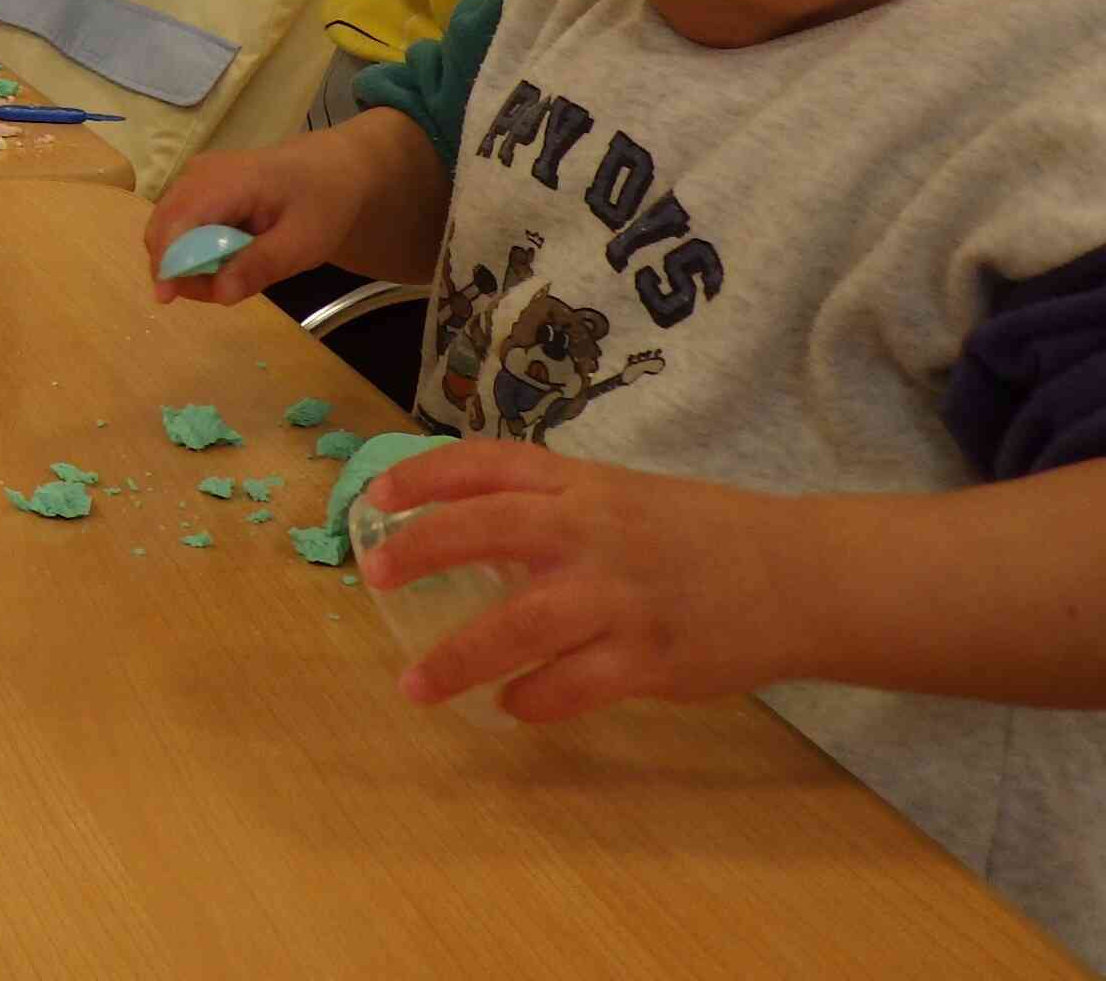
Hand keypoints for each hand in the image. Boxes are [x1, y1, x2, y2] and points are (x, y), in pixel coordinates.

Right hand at [142, 137, 363, 304]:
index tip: (168, 299)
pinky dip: (196, 251)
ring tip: (237, 272)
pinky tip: (231, 255)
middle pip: (162, 229)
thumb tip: (220, 293)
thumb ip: (262, 265)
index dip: (166, 261)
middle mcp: (197, 175)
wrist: (333, 167)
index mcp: (225, 181)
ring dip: (189, 263)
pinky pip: (180, 227)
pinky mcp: (196, 189)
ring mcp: (193, 179)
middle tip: (224, 290)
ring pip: (167, 231)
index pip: (176, 222)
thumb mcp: (305, 241)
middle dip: (179, 269)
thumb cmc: (323, 201)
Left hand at [357, 445, 793, 722]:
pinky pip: (573, 685)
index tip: (376, 498)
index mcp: (584, 485)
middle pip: (488, 528)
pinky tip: (511, 706)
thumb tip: (466, 533)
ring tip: (416, 686)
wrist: (798, 576)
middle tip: (370, 576)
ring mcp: (622, 597)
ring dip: (459, 658)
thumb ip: (553, 508)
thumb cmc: (700, 534)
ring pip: (521, 624)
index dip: (425, 474)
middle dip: (420, 549)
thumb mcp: (622, 496)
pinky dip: (534, 700)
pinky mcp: (652, 658)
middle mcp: (595, 532)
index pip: (490, 463)